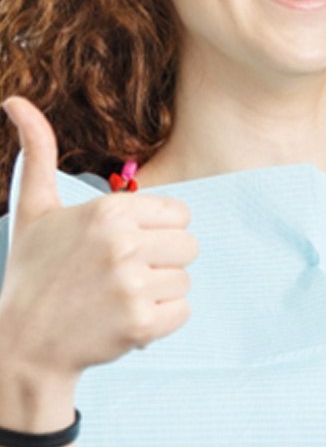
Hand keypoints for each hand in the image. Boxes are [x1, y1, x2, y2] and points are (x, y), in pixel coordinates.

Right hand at [0, 96, 197, 383]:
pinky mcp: (140, 324)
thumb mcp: (33, 208)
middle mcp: (124, 244)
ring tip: (120, 297)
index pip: (179, 213)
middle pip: (188, 245)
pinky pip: (182, 313)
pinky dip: (160, 321)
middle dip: (161, 261)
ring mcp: (132, 285)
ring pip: (185, 279)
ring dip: (159, 292)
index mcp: (109, 210)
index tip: (124, 246)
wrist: (22, 347)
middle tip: (122, 274)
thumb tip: (14, 99)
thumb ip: (38, 151)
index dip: (156, 231)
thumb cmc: (32, 272)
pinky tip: (126, 320)